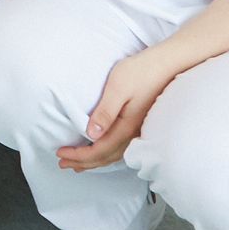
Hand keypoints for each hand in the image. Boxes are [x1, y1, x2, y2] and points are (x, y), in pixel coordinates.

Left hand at [59, 47, 181, 170]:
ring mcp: (139, 131)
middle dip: (83, 163)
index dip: (78, 155)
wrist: (168, 65)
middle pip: (105, 157)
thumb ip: (105, 112)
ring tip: (78, 164)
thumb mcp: (118, 88)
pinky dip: (107, 154)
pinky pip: (121, 148)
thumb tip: (91, 134)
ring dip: (94, 161)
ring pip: (114, 155)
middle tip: (62, 163)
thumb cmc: (141, 71)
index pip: (99, 150)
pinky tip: (101, 151)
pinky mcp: (141, 125)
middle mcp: (134, 134)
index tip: (60, 153)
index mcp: (126, 127)